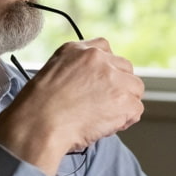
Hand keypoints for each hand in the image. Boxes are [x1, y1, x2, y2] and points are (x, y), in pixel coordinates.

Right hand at [0, 38, 143, 175]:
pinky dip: (125, 120)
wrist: (39, 123)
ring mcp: (114, 79)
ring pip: (135, 89)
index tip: (100, 85)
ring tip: (103, 117)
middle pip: (126, 70)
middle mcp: (99, 59)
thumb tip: (92, 84)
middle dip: (119, 87)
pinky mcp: (124, 100)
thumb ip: (76, 70)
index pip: (106, 50)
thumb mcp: (52, 72)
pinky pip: (136, 109)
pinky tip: (106, 126)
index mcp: (79, 50)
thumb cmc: (38, 108)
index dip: (106, 71)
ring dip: (124, 104)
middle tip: (102, 105)